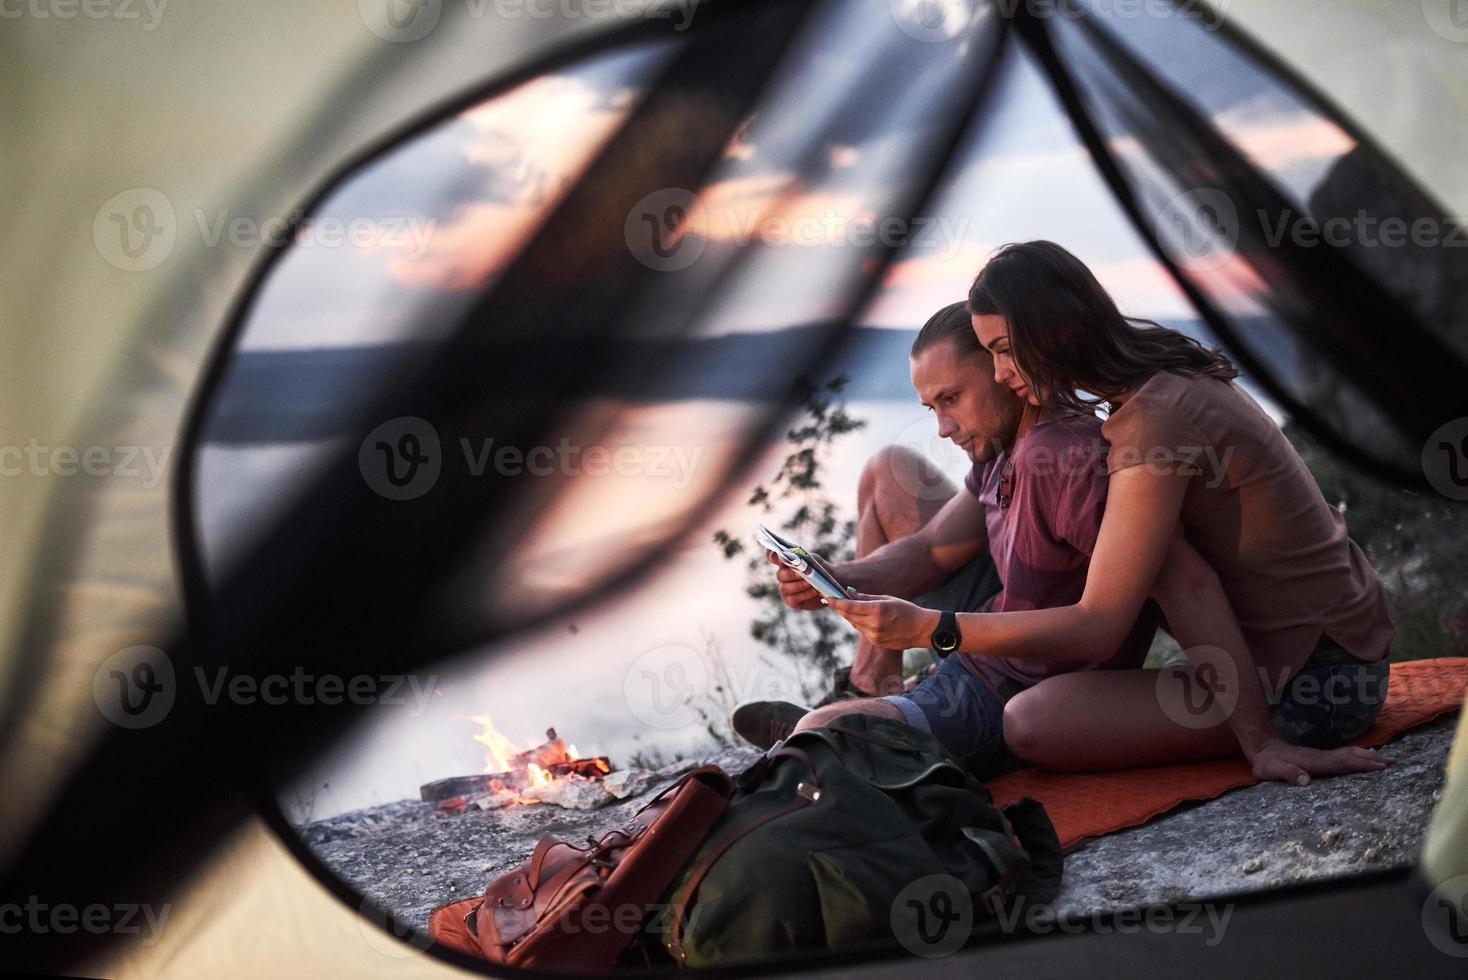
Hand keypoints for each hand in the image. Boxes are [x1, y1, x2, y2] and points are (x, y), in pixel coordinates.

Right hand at [766, 550, 842, 611]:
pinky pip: (793, 598)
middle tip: (806, 572)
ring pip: (785, 588)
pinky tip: (815, 590)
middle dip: (793, 574)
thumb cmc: (820, 569)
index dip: (771, 555)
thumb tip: (795, 561)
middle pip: (780, 575)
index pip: (771, 556)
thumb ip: (803, 558)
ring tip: (812, 583)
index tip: (778, 555)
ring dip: (800, 585)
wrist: (831, 584)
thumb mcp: (813, 560)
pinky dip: (805, 594)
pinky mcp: (791, 601)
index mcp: (784, 562)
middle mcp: (782, 576)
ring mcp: (785, 589)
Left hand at [826, 591, 939, 650]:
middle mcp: (874, 624)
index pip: (850, 606)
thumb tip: (848, 593)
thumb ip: (866, 597)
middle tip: (835, 600)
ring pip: (854, 623)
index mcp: (877, 610)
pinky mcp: (876, 642)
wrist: (921, 630)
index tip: (828, 597)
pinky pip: (862, 631)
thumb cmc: (906, 610)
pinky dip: (860, 623)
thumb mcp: (886, 598)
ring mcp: (874, 635)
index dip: (837, 602)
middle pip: (849, 615)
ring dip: (850, 616)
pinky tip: (865, 618)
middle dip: (841, 608)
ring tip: (851, 607)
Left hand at [1247, 738, 1392, 785]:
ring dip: (1368, 756)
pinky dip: (1358, 756)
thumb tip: (1305, 781)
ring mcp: (1322, 756)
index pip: (1343, 762)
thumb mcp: (1272, 770)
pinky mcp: (1320, 758)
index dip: (1361, 764)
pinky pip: (1343, 756)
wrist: (1262, 748)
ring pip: (1349, 754)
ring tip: (1387, 760)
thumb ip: (1288, 774)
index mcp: (1315, 762)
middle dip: (1372, 759)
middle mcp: (1322, 757)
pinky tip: (1364, 759)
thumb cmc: (1267, 763)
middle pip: (1351, 756)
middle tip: (1394, 763)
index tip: (1380, 766)